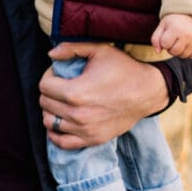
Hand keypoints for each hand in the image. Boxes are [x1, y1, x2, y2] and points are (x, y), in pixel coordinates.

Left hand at [39, 41, 167, 150]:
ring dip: (51, 110)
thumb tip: (50, 54)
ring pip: (49, 122)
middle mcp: (78, 114)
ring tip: (61, 102)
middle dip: (50, 91)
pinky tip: (60, 121)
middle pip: (45, 103)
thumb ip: (71, 48)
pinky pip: (61, 142)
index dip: (49, 75)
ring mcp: (85, 130)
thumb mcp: (99, 50)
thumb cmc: (124, 69)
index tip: (58, 72)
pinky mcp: (92, 139)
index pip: (44, 86)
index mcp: (76, 92)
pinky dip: (55, 133)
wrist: (147, 92)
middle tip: (61, 85)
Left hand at [151, 12, 191, 57]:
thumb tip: (158, 52)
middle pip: (174, 52)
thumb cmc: (173, 21)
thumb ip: (156, 39)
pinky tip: (186, 44)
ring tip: (180, 41)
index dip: (164, 41)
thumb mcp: (162, 26)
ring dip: (179, 51)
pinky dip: (188, 52)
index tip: (167, 35)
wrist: (191, 13)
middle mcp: (186, 35)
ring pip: (183, 55)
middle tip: (173, 39)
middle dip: (171, 48)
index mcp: (175, 29)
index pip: (165, 45)